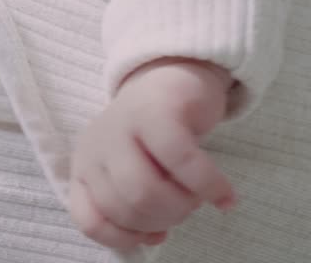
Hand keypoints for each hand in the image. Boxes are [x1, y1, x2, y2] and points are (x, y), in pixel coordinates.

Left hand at [69, 58, 235, 250]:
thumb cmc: (156, 134)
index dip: (125, 237)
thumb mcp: (134, 170)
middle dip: (163, 219)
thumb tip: (151, 236)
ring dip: (182, 205)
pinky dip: (209, 186)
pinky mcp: (157, 112)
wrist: (173, 73)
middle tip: (186, 206)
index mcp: (85, 166)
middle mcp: (96, 146)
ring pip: (146, 191)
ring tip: (199, 196)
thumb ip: (134, 204)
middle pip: (124, 208)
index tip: (155, 233)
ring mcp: (122, 126)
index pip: (89, 219)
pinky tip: (225, 197)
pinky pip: (181, 162)